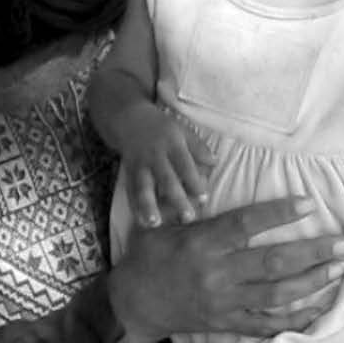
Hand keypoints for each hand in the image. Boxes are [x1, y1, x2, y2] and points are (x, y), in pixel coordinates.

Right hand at [109, 197, 343, 342]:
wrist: (133, 303)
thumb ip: (191, 206)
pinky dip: (292, 320)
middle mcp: (217, 274)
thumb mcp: (163, 224)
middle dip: (312, 253)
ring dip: (311, 283)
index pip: (246, 225)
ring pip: (276, 294)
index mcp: (202, 243)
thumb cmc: (149, 257)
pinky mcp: (226, 322)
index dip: (279, 214)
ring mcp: (224, 302)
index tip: (309, 204)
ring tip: (339, 270)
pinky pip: (265, 323)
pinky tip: (318, 311)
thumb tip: (215, 177)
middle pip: (273, 263)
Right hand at [120, 108, 213, 227]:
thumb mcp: (182, 131)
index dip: (194, 182)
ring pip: (144, 187)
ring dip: (148, 206)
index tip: (204, 199)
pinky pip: (131, 191)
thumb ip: (198, 148)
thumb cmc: (162, 129)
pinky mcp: (128, 173)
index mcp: (172, 144)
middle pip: (166, 179)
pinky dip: (134, 206)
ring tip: (154, 223)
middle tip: (188, 218)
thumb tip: (215, 162)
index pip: (185, 165)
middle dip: (176, 199)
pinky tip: (139, 221)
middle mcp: (155, 156)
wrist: (129, 119)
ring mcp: (140, 165)